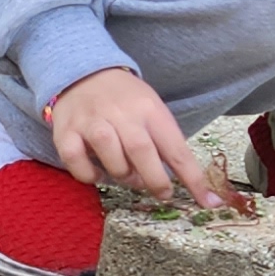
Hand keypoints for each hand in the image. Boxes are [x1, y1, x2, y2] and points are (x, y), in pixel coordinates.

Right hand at [40, 66, 220, 205]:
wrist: (83, 73)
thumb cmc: (125, 99)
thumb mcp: (152, 110)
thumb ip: (164, 142)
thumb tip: (182, 181)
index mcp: (150, 109)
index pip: (176, 149)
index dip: (193, 179)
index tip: (209, 202)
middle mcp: (121, 114)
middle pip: (142, 153)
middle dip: (156, 181)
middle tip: (162, 193)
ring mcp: (91, 123)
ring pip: (112, 160)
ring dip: (124, 177)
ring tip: (128, 177)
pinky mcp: (66, 132)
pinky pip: (77, 163)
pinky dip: (90, 176)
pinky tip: (99, 173)